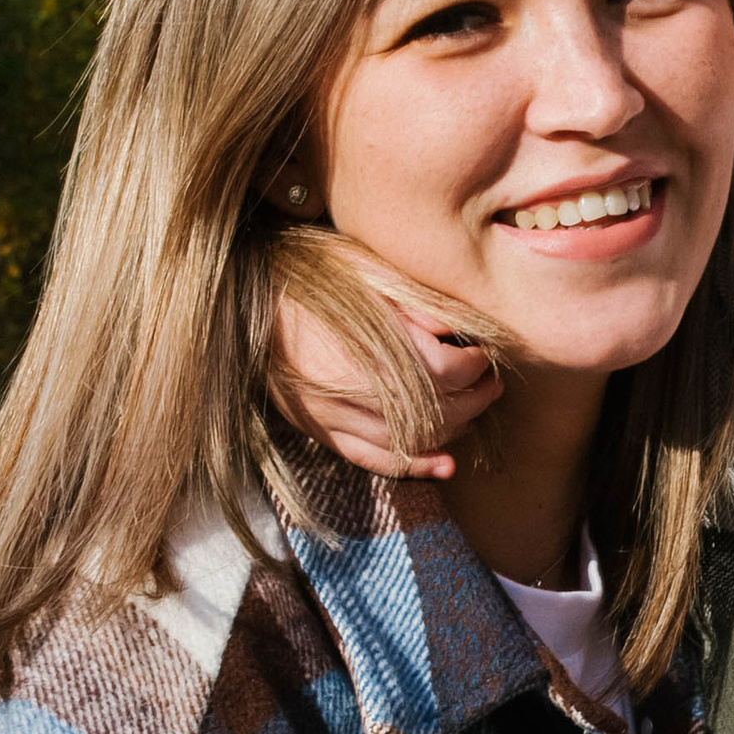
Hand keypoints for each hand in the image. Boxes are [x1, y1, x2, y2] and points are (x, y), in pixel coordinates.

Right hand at [271, 273, 501, 478]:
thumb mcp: (361, 268)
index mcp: (376, 347)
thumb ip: (410, 299)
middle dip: (475, 400)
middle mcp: (362, 390)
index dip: (477, 365)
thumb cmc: (304, 275)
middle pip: (440, 411)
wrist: (241, 299)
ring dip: (453, 432)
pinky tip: (443, 464)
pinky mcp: (321, 429)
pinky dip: (413, 465)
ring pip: (413, 440)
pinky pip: (374, 459)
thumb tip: (452, 328)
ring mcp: (338, 416)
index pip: (449, 369)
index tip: (485, 354)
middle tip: (492, 386)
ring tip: (474, 414)